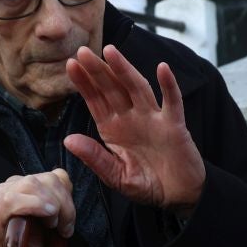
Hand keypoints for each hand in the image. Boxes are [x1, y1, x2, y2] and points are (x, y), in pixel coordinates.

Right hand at [0, 169, 74, 246]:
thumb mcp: (48, 226)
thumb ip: (58, 209)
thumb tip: (70, 200)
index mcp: (25, 188)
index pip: (53, 175)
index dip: (67, 193)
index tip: (70, 219)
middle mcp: (10, 187)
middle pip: (46, 178)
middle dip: (64, 202)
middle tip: (66, 227)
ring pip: (32, 184)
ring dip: (51, 204)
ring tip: (54, 225)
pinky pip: (14, 199)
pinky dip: (35, 205)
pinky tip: (47, 216)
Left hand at [64, 46, 206, 213]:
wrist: (178, 195)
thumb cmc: (146, 184)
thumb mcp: (116, 176)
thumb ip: (95, 158)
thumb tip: (69, 140)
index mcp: (113, 129)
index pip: (95, 101)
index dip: (83, 83)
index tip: (70, 65)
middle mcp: (131, 118)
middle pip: (112, 88)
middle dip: (98, 70)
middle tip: (82, 50)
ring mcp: (153, 118)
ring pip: (137, 88)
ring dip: (125, 70)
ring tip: (111, 52)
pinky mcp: (174, 125)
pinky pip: (172, 102)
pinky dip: (169, 86)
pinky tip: (163, 69)